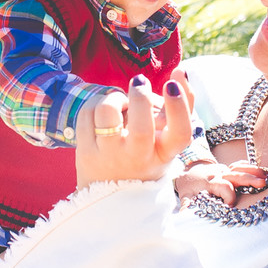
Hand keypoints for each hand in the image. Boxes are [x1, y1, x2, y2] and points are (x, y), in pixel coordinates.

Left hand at [77, 76, 192, 186]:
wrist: (113, 195)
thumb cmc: (148, 156)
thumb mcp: (168, 141)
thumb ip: (182, 107)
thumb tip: (180, 71)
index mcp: (164, 154)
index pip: (180, 132)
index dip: (178, 106)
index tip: (171, 84)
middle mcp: (138, 157)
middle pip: (141, 124)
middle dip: (139, 95)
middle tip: (139, 81)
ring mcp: (109, 155)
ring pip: (107, 111)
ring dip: (114, 97)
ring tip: (119, 102)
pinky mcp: (85, 151)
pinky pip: (88, 112)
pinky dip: (96, 103)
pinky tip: (103, 111)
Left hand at [174, 160, 267, 205]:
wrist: (186, 174)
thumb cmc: (188, 189)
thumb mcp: (185, 198)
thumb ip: (187, 206)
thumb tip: (185, 216)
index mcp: (209, 182)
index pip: (223, 186)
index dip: (229, 195)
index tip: (231, 205)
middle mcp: (218, 173)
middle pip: (235, 174)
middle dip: (249, 179)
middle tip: (262, 184)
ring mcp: (223, 169)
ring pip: (239, 168)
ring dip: (253, 172)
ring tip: (266, 177)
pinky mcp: (227, 168)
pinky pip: (239, 165)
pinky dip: (250, 168)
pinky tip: (262, 172)